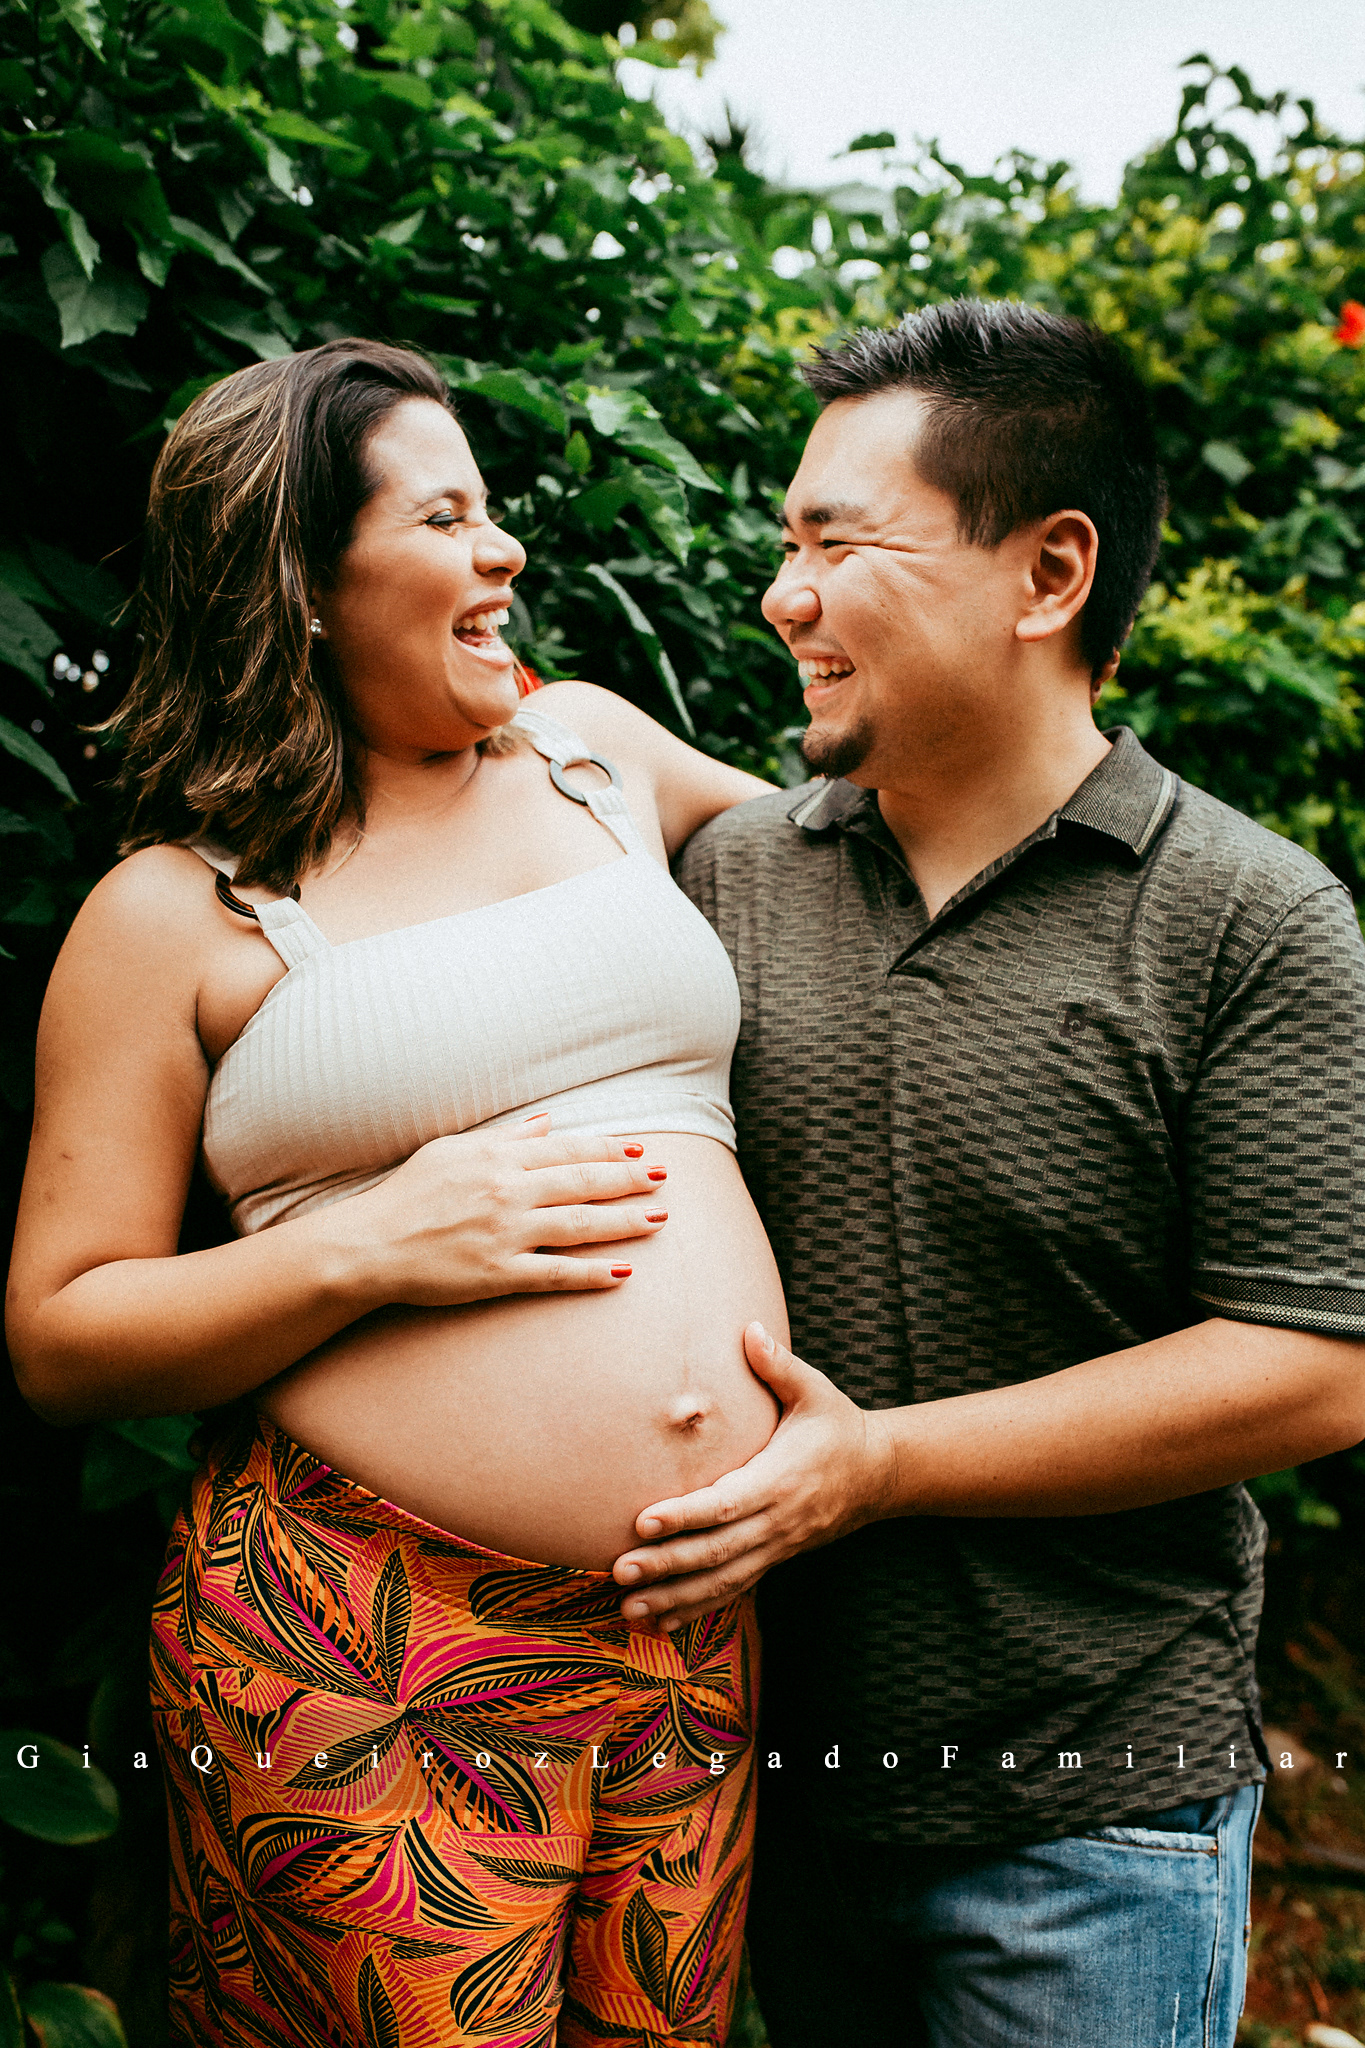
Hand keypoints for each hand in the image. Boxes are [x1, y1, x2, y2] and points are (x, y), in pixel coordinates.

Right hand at [331, 1113, 670, 1306]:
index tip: (641, 1153)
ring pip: (579, 1224)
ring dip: (625, 1222)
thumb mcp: (452, 1150)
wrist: (369, 1245)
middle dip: (630, 1181)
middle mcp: (508, 1191)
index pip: (568, 1150)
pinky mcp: (498, 1273)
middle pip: (583, 1183)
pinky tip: (624, 1272)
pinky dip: (592, 1273)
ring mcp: (506, 1233)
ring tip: (659, 1220)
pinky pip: (556, 1273)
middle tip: (665, 1180)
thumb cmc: (408, 1195)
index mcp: (498, 1157)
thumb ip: (505, 1138)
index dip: (610, 1151)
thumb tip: (547, 1122)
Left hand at [612, 1322, 897, 1629]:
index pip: (726, 1504)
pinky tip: (660, 1622)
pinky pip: (733, 1590)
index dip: (685, 1516)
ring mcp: (776, 1547)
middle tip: (619, 1571)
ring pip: (722, 1580)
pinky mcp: (772, 1559)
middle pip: (717, 1550)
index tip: (642, 1520)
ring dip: (675, 1596)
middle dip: (667, 1564)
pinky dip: (697, 1609)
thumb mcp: (816, 1391)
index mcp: (780, 1479)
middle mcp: (777, 1521)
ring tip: (629, 1607)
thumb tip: (749, 1329)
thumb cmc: (837, 1426)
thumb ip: (779, 1365)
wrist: (877, 1475)